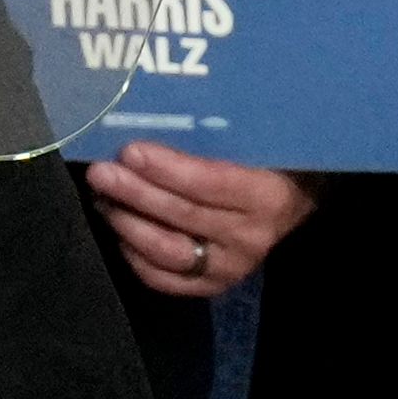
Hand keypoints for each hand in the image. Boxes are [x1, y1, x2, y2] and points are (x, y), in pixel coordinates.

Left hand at [86, 147, 314, 297]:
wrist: (296, 203)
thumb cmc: (273, 161)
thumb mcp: (261, 141)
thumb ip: (221, 135)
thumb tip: (160, 113)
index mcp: (269, 196)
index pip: (209, 183)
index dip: (166, 169)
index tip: (129, 150)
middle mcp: (251, 237)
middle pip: (182, 215)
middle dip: (135, 192)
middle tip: (101, 172)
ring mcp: (231, 267)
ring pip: (167, 250)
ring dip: (127, 223)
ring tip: (103, 197)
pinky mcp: (213, 286)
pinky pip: (164, 279)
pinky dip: (135, 256)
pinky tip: (119, 229)